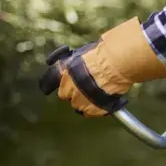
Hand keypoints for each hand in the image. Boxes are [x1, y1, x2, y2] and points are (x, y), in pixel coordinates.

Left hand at [48, 18, 165, 117]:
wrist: (117, 63)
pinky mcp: (93, 109)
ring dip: (85, 101)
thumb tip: (70, 63)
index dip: (49, 84)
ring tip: (97, 93)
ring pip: (78, 106)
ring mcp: (80, 100)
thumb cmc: (103, 54)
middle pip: (65, 95)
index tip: (50, 87)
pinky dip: (97, 109)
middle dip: (73, 92)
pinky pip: (91, 112)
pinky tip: (104, 100)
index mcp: (63, 72)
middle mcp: (69, 88)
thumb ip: (73, 63)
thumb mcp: (82, 53)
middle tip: (85, 87)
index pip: (47, 82)